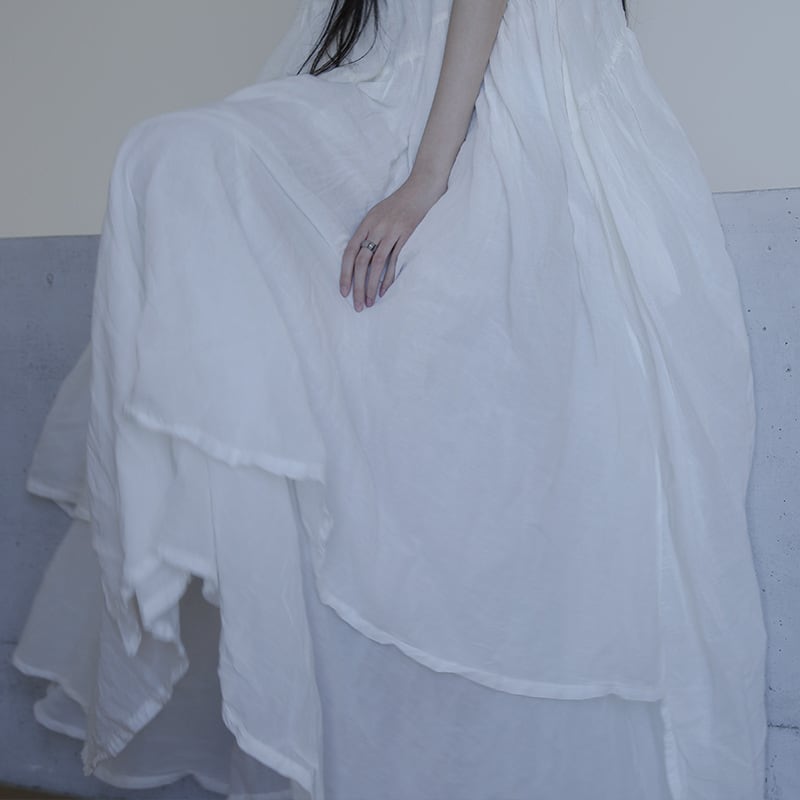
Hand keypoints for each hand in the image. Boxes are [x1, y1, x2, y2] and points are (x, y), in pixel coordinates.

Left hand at [340, 173, 445, 310]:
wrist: (423, 187)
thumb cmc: (401, 203)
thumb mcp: (379, 214)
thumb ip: (370, 232)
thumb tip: (361, 257)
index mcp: (366, 223)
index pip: (349, 252)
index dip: (344, 273)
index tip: (343, 292)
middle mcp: (376, 228)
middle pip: (361, 262)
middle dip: (357, 286)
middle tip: (357, 305)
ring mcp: (391, 231)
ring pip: (376, 264)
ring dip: (371, 286)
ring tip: (369, 302)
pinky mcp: (407, 235)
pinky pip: (395, 261)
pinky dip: (388, 278)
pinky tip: (385, 291)